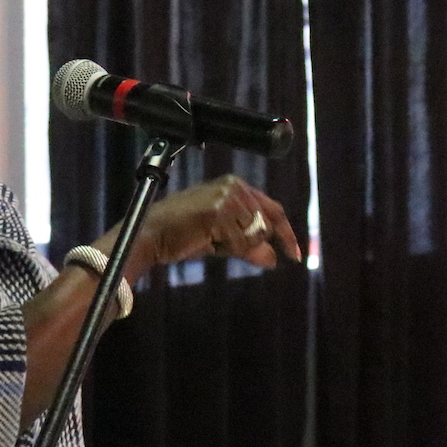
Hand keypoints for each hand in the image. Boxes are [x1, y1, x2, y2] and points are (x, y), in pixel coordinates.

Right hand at [132, 174, 301, 272]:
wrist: (151, 234)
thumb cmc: (184, 235)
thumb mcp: (223, 239)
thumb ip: (250, 245)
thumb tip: (274, 260)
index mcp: (237, 186)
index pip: (274, 210)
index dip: (286, 234)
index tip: (295, 255)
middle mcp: (235, 186)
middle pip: (266, 226)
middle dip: (249, 244)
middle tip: (218, 243)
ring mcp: (227, 197)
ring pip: (255, 235)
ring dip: (235, 246)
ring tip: (207, 238)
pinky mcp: (219, 211)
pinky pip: (241, 242)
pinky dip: (227, 248)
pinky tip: (205, 239)